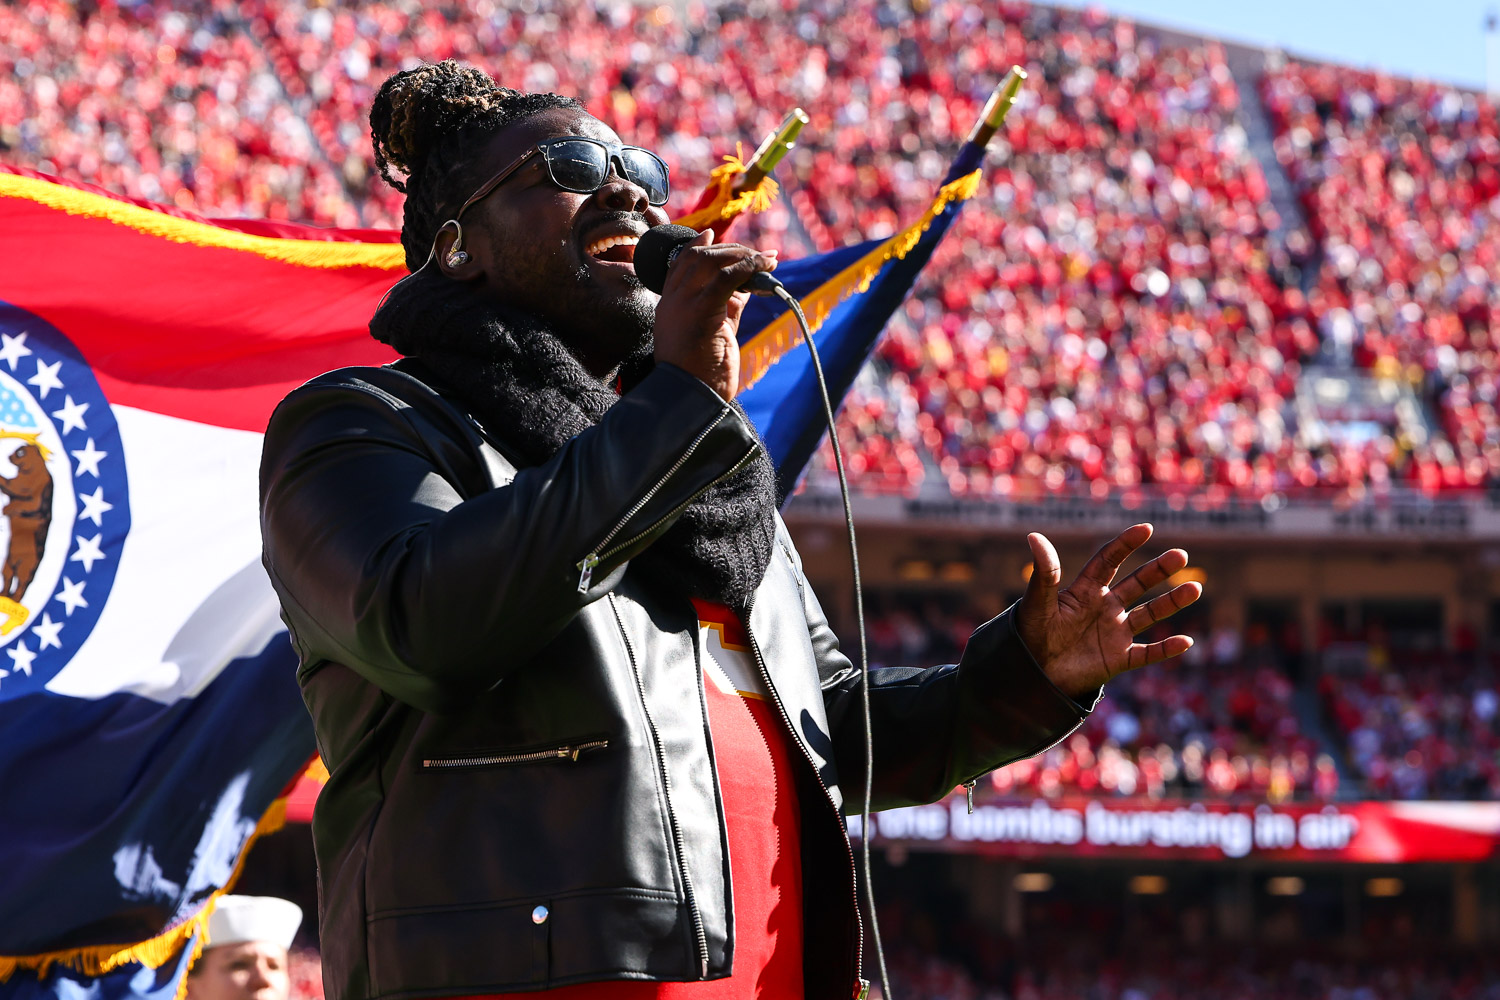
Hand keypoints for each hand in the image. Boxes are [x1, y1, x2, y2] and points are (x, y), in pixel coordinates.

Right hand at [650, 229, 777, 399]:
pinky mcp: (701, 310)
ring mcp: (683, 304)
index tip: (711, 235)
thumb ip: (727, 307)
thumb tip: (747, 286)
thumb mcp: (716, 333)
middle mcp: (672, 301)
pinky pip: (727, 277)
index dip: (697, 246)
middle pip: (697, 256)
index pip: (680, 264)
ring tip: (768, 260)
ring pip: (711, 261)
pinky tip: (765, 267)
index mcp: (669, 306)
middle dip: (730, 250)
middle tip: (759, 255)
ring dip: (743, 256)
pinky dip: (749, 268)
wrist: (693, 399)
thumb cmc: (703, 374)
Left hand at [1015, 523, 1200, 698]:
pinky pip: (1147, 653)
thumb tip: (1034, 535)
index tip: (1145, 528)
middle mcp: (1104, 607)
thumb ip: (1043, 573)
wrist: (1030, 675)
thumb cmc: (1029, 635)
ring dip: (1172, 602)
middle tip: (1180, 554)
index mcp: (1085, 590)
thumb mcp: (1037, 603)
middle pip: (1137, 583)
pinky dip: (1166, 649)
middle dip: (1158, 569)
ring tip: (1195, 588)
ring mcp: (1114, 633)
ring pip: (1149, 614)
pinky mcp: (1118, 659)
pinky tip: (1186, 642)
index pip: (1109, 561)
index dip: (1126, 544)